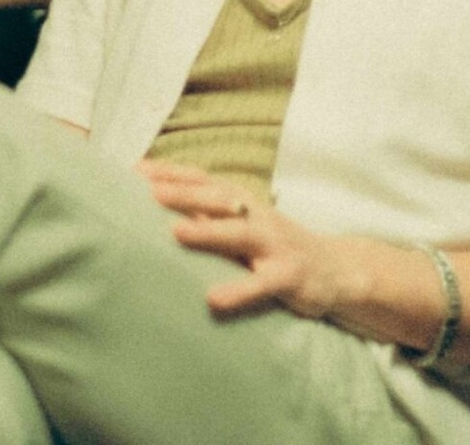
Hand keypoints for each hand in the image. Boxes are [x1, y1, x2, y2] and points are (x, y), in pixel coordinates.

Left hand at [136, 161, 362, 320]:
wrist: (334, 268)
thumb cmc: (274, 246)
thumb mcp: (242, 225)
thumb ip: (207, 215)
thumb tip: (158, 203)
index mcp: (242, 202)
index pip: (203, 180)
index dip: (172, 173)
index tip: (134, 169)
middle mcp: (257, 215)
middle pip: (218, 198)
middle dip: (184, 193)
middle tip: (148, 191)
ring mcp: (274, 244)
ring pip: (239, 234)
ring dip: (208, 232)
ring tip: (176, 232)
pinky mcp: (289, 276)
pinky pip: (262, 283)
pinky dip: (238, 291)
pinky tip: (213, 300)